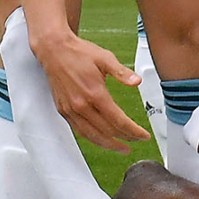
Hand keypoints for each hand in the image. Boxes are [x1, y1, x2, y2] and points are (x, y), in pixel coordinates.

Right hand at [35, 30, 146, 152]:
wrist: (54, 50)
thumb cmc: (78, 53)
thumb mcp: (105, 58)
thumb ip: (122, 72)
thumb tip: (137, 81)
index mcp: (95, 93)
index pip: (118, 121)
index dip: (133, 131)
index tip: (143, 135)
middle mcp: (81, 105)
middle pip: (107, 131)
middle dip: (125, 139)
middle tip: (136, 141)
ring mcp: (71, 110)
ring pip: (92, 136)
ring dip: (108, 145)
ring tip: (121, 147)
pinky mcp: (63, 111)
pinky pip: (79, 131)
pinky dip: (92, 138)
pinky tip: (100, 138)